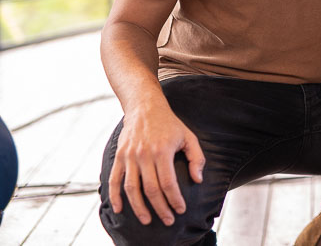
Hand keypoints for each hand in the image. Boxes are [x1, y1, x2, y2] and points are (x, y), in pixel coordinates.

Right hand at [108, 103, 204, 225]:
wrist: (145, 107)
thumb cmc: (170, 124)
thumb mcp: (188, 137)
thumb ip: (197, 158)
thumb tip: (198, 180)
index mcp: (162, 151)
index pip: (168, 182)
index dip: (174, 199)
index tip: (181, 210)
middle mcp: (144, 155)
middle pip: (151, 189)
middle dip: (160, 208)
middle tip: (168, 221)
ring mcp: (129, 156)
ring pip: (132, 188)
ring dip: (139, 207)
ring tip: (147, 220)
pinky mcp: (119, 157)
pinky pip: (114, 180)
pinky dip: (115, 196)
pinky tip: (120, 210)